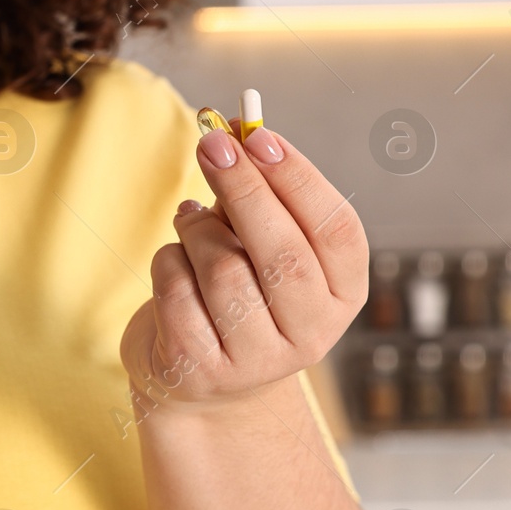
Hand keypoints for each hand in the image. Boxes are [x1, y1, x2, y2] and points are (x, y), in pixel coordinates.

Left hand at [119, 122, 367, 412]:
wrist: (199, 378)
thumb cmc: (236, 290)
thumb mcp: (258, 243)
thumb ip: (257, 193)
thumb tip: (231, 131)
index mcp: (342, 294)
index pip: (335, 230)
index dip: (298, 179)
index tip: (259, 136)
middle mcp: (311, 334)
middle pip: (282, 252)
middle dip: (243, 188)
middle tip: (211, 144)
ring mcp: (257, 361)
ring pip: (222, 269)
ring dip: (196, 229)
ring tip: (189, 221)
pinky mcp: (200, 371)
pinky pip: (176, 291)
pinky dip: (167, 260)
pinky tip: (173, 262)